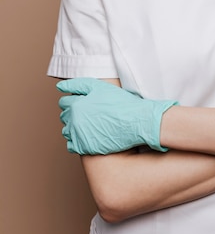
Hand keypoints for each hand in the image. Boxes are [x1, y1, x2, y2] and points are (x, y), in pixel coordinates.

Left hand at [57, 78, 177, 154]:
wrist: (135, 122)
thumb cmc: (119, 102)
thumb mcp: (99, 87)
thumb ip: (77, 85)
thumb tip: (60, 86)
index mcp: (76, 105)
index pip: (64, 102)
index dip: (74, 100)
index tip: (84, 102)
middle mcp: (73, 121)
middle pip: (64, 116)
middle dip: (73, 113)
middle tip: (89, 112)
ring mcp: (78, 136)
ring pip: (66, 131)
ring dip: (73, 127)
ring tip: (89, 123)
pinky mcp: (84, 148)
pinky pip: (71, 145)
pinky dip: (77, 140)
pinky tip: (89, 134)